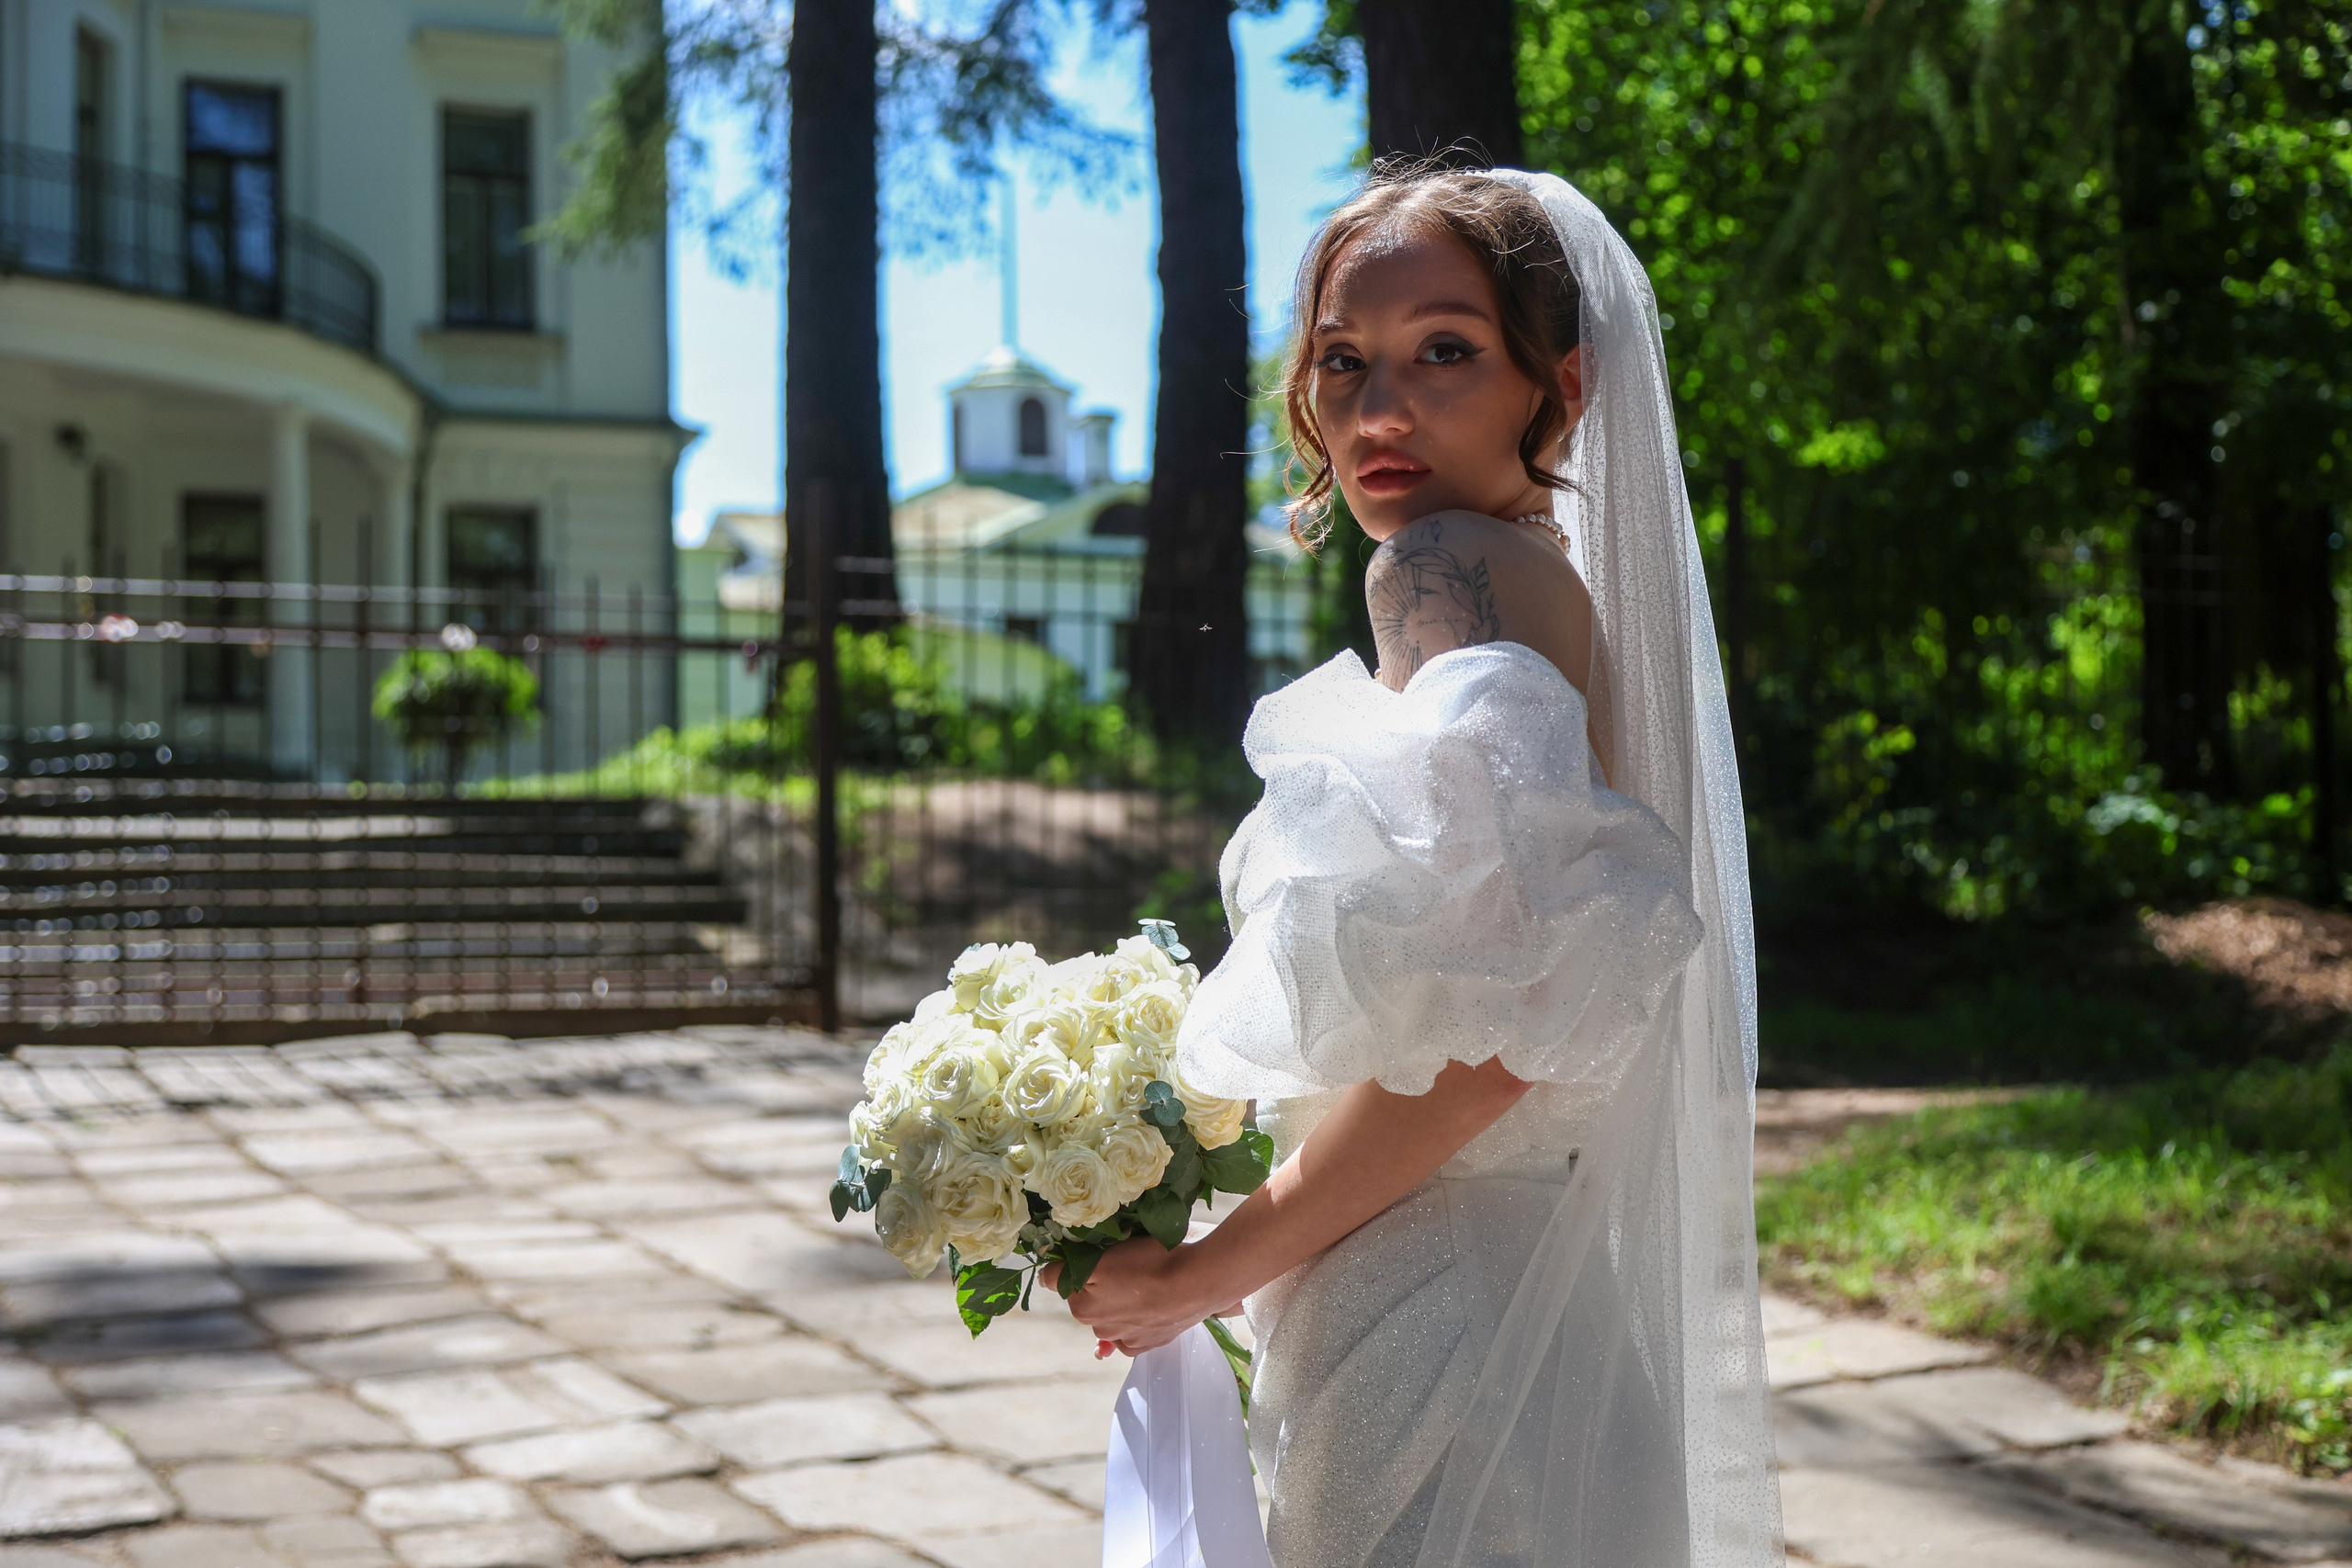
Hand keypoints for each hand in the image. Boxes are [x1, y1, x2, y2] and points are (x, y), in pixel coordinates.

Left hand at [1041, 1236, 1218, 1356]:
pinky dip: (1135, 1321)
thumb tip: (1043, 1278)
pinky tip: (1148, 1307)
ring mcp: (1127, 1339)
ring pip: (1112, 1314)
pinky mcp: (1150, 1343)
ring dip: (1119, 1302)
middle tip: (1125, 1265)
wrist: (1198, 1283)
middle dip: (1099, 1283)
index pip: (1063, 1280)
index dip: (1078, 1262)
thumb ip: (1066, 1270)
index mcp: (1083, 1308)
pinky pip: (1131, 1334)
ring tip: (1142, 1283)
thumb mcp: (1102, 1256)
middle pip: (1089, 1298)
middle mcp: (1100, 1329)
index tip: (1099, 1254)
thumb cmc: (1149, 1263)